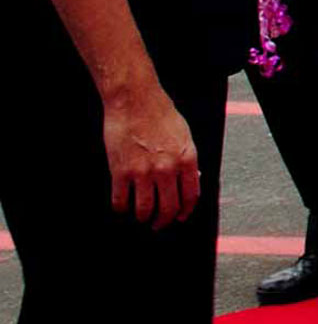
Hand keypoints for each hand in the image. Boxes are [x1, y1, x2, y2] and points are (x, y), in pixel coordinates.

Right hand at [104, 88, 199, 229]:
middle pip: (168, 209)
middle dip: (163, 221)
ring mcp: (143, 172)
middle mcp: (167, 169)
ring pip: (144, 211)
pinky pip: (121, 202)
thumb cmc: (160, 113)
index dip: (185, 212)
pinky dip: (122, 208)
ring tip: (141, 216)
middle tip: (158, 223)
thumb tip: (190, 180)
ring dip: (142, 217)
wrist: (135, 99)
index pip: (190, 197)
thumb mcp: (184, 135)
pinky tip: (123, 204)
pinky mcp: (121, 172)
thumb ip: (187, 160)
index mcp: (187, 159)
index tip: (179, 217)